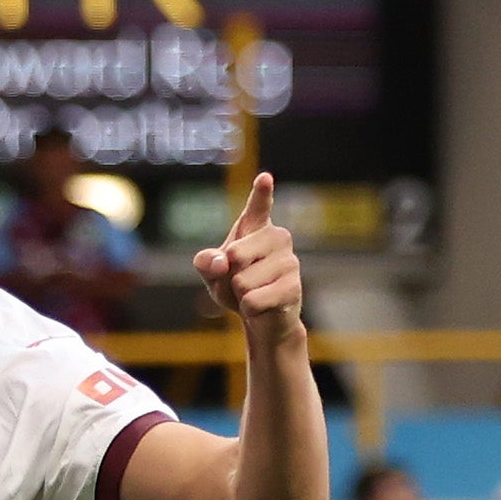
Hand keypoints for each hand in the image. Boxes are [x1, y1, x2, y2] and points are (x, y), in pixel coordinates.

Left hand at [192, 173, 301, 338]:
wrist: (262, 321)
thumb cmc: (237, 289)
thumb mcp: (212, 273)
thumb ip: (206, 262)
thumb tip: (223, 262)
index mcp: (256, 227)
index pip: (259, 206)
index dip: (261, 193)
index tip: (264, 179)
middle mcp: (278, 237)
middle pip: (235, 254)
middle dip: (229, 275)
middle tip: (242, 281)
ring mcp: (289, 262)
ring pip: (243, 281)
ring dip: (241, 295)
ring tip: (255, 293)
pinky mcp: (293, 287)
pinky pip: (253, 300)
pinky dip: (250, 309)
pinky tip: (263, 307)